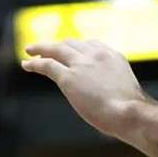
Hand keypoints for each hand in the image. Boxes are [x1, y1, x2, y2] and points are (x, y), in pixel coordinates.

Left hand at [22, 40, 147, 138]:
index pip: (91, 44)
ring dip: (41, 49)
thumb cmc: (131, 112)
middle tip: (46, 49)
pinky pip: (47, 65)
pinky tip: (26, 64)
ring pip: (56, 50)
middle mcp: (96, 55)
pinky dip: (35, 64)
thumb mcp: (126, 93)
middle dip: (58, 45)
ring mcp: (81, 65)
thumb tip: (112, 103)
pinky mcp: (69, 78)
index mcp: (112, 56)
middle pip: (72, 44)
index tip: (69, 49)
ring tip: (30, 51)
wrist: (129, 111)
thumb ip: (114, 90)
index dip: (77, 46)